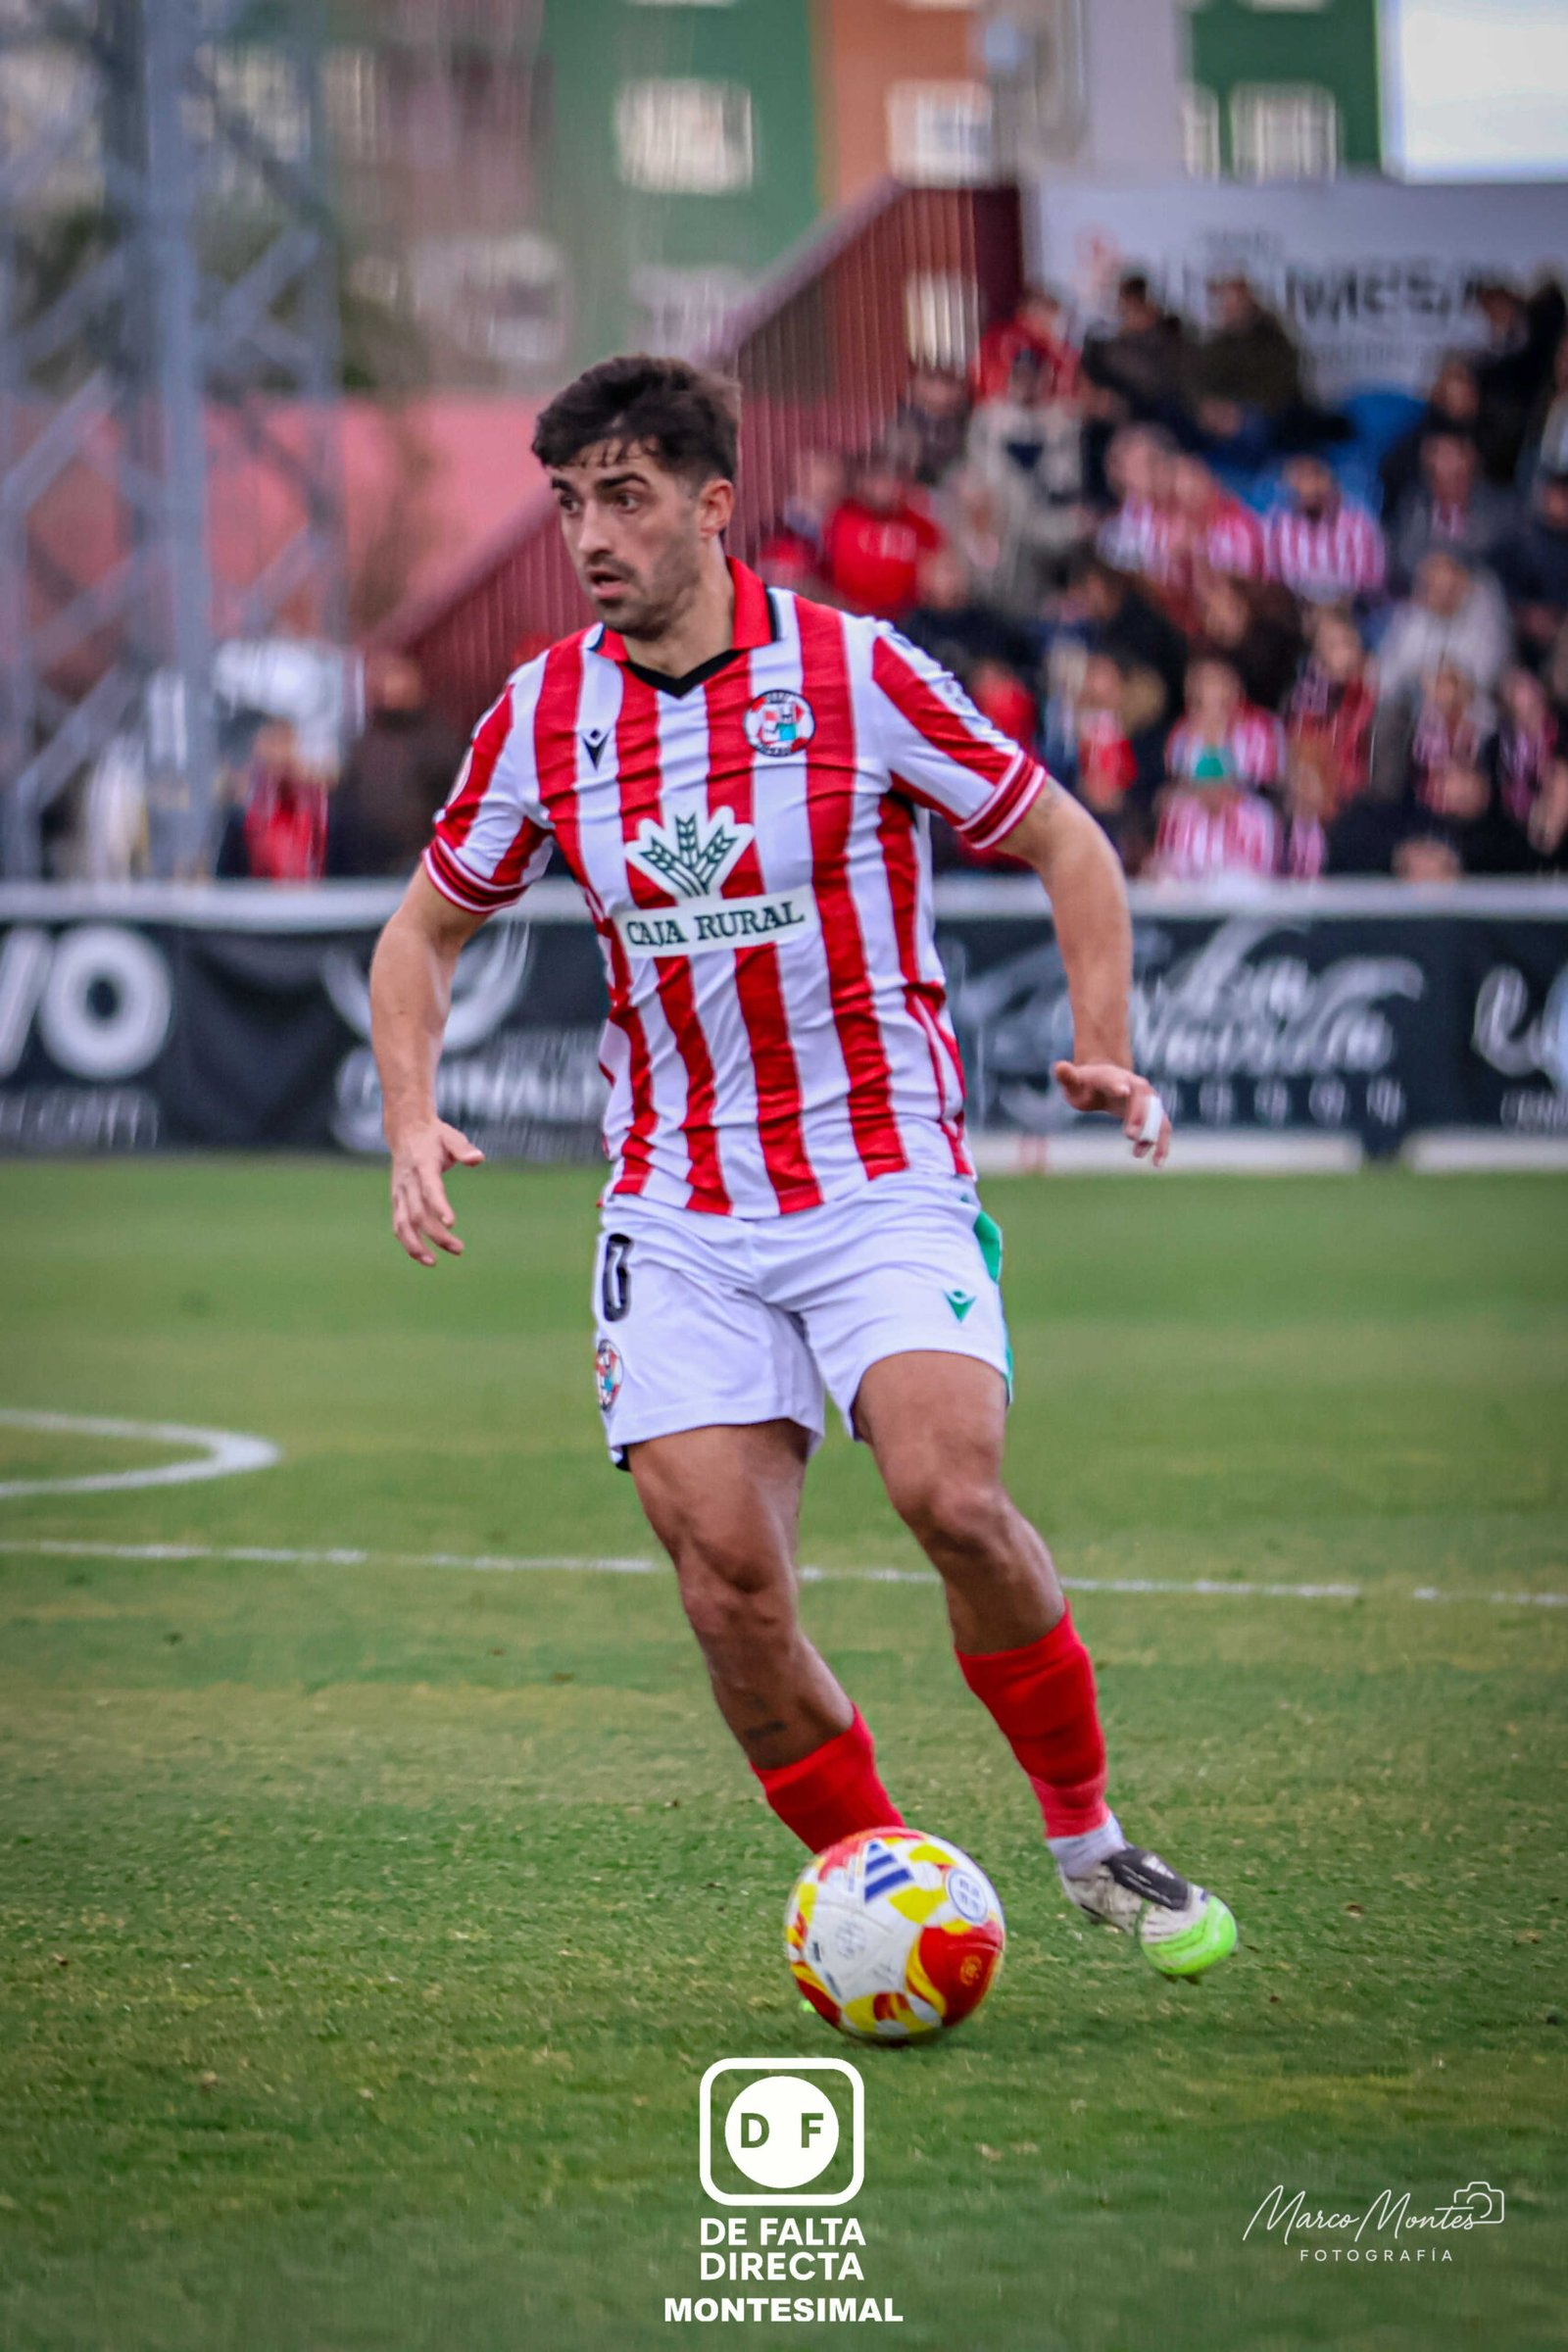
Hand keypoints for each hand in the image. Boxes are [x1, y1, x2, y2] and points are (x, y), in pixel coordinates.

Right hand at [389, 1121, 484, 1265]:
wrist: (405, 1131)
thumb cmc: (435, 1136)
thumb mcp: (451, 1136)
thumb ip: (463, 1149)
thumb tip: (478, 1158)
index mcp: (423, 1166)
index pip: (430, 1189)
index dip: (439, 1206)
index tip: (452, 1223)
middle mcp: (408, 1182)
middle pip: (418, 1213)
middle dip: (436, 1234)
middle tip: (459, 1249)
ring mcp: (399, 1193)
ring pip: (402, 1224)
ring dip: (415, 1245)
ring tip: (433, 1262)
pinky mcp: (396, 1200)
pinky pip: (398, 1225)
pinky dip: (407, 1242)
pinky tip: (423, 1256)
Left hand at [1053, 1060, 1170, 1166]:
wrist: (1106, 1080)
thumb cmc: (1086, 1084)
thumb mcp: (1073, 1081)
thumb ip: (1067, 1076)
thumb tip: (1059, 1067)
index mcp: (1112, 1076)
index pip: (1116, 1079)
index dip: (1118, 1085)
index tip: (1122, 1091)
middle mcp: (1135, 1084)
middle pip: (1141, 1098)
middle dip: (1138, 1115)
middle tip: (1129, 1135)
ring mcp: (1147, 1098)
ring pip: (1157, 1114)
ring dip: (1152, 1132)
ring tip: (1138, 1153)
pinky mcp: (1152, 1113)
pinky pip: (1162, 1127)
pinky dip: (1161, 1143)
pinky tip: (1156, 1162)